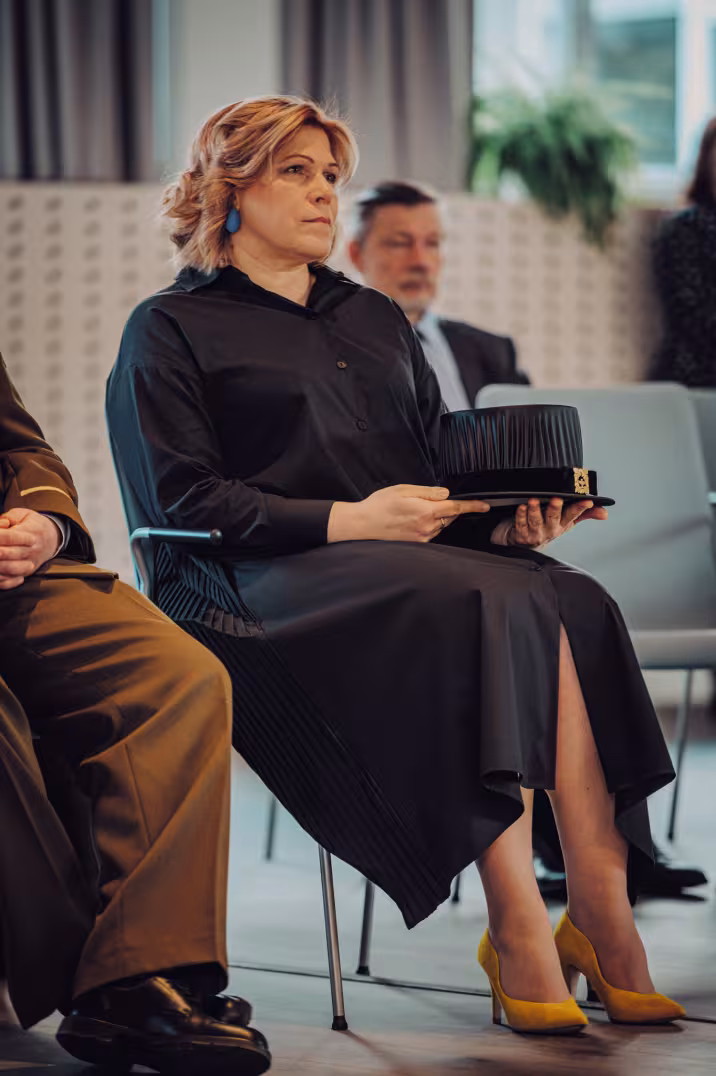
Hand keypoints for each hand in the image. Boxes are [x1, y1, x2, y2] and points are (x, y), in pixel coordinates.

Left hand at [0, 508, 62, 589]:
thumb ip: (10, 517)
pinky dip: (1, 581)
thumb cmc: (35, 526)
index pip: (10, 536)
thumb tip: (1, 523)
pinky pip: (13, 582)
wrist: (53, 539)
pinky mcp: (26, 574)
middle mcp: (32, 551)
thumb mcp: (25, 514)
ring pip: (10, 570)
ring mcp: (29, 564)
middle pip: (7, 554)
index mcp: (32, 533)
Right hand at [327, 484, 489, 543]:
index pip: (455, 508)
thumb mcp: (403, 490)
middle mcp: (426, 528)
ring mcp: (421, 538)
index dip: (472, 506)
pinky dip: (427, 525)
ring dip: (435, 517)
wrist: (362, 525)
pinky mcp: (416, 544)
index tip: (485, 506)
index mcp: (425, 512)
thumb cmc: (378, 506)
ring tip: (412, 511)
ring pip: (439, 525)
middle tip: (425, 501)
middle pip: (448, 517)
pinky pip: (430, 533)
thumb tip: (445, 494)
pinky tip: (410, 521)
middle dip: (446, 508)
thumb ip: (427, 492)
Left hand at [491, 497, 607, 548]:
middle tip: (556, 499)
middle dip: (555, 508)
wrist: (527, 545)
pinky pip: (521, 524)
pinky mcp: (522, 534)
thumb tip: (604, 512)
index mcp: (563, 524)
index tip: (587, 501)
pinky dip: (521, 515)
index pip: (573, 515)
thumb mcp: (568, 522)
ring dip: (534, 510)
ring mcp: (536, 532)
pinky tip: (521, 507)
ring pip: (536, 521)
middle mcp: (550, 529)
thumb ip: (585, 514)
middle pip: (553, 518)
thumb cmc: (549, 529)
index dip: (581, 508)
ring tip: (533, 501)